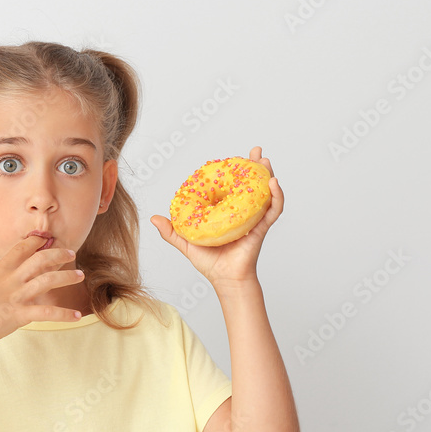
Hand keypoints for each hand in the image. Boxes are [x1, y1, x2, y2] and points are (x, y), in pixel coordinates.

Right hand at [0, 235, 84, 348]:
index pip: (20, 250)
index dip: (34, 242)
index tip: (46, 238)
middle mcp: (11, 281)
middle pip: (40, 260)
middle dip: (57, 254)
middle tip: (71, 252)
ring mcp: (17, 297)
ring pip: (48, 281)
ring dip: (66, 277)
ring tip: (80, 275)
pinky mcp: (20, 315)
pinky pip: (47, 313)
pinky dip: (64, 314)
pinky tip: (78, 316)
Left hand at [150, 146, 284, 288]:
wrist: (225, 280)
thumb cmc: (210, 264)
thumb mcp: (187, 243)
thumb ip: (172, 231)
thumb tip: (154, 218)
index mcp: (227, 212)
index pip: (231, 187)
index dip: (233, 172)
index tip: (231, 159)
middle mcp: (242, 213)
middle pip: (251, 185)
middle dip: (255, 167)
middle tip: (256, 152)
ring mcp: (254, 219)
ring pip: (265, 193)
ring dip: (267, 175)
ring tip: (265, 161)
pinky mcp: (261, 228)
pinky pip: (273, 210)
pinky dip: (277, 196)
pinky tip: (273, 183)